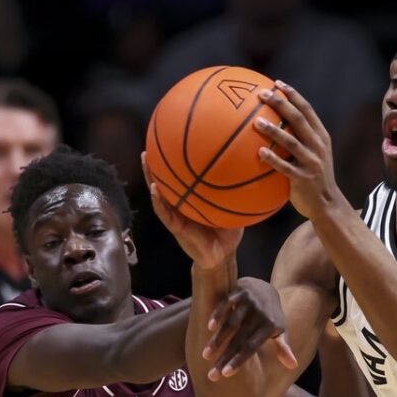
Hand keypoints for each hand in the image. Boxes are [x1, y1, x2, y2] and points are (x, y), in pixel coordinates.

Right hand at [142, 153, 242, 268]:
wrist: (222, 256)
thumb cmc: (228, 232)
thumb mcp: (234, 209)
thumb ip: (238, 194)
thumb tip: (251, 171)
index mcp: (193, 200)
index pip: (182, 177)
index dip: (176, 161)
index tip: (172, 140)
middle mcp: (181, 205)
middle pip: (166, 181)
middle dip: (157, 163)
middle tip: (151, 143)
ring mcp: (176, 215)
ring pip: (159, 193)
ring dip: (150, 176)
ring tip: (146, 159)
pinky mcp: (176, 227)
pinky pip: (165, 213)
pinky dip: (158, 201)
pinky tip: (154, 189)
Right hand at [202, 277, 297, 380]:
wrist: (266, 288)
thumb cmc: (271, 316)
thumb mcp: (280, 331)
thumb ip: (283, 347)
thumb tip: (293, 366)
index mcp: (270, 326)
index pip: (251, 347)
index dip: (238, 360)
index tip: (225, 374)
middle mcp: (260, 314)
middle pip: (239, 339)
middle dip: (224, 357)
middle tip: (212, 375)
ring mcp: (249, 302)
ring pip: (231, 323)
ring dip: (217, 339)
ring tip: (206, 355)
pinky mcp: (239, 291)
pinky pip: (226, 303)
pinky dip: (218, 314)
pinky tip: (209, 327)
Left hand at [253, 82, 349, 220]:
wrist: (327, 204)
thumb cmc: (314, 177)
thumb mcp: (314, 155)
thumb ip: (301, 139)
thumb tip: (276, 123)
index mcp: (321, 137)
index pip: (307, 110)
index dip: (292, 95)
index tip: (277, 84)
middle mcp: (318, 146)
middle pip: (299, 120)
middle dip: (281, 104)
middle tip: (263, 95)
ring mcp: (312, 163)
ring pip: (292, 142)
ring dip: (273, 130)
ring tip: (256, 122)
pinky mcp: (303, 179)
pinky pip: (285, 167)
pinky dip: (273, 159)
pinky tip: (259, 152)